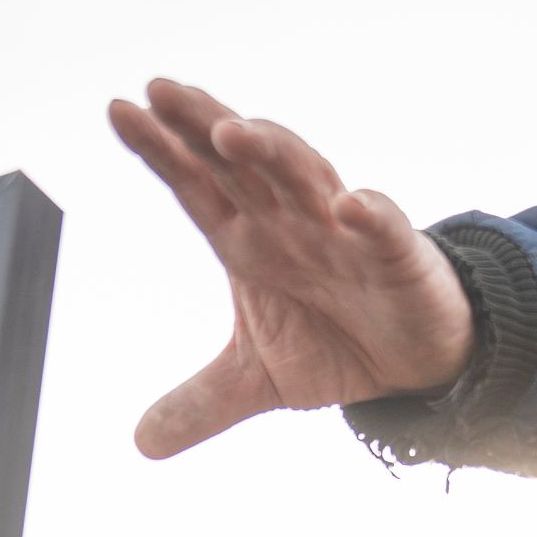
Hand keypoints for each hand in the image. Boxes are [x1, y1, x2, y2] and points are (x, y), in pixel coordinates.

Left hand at [109, 79, 476, 458]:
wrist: (416, 363)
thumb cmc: (337, 344)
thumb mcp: (259, 381)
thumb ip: (202, 402)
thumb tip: (141, 443)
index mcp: (248, 241)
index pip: (196, 185)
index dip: (160, 150)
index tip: (120, 112)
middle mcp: (289, 221)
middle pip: (241, 163)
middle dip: (203, 125)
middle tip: (162, 94)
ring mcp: (342, 231)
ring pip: (305, 176)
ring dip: (272, 151)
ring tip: (233, 134)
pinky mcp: (397, 254)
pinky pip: (384, 227)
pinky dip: (370, 215)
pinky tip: (350, 207)